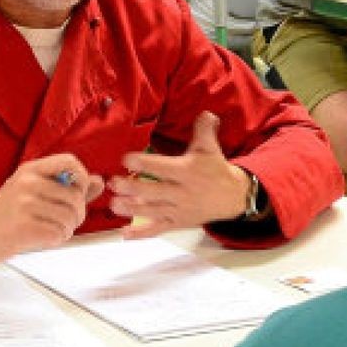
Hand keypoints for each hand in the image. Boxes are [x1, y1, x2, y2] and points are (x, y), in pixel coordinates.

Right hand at [0, 154, 103, 268]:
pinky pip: (58, 234)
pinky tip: (45, 238)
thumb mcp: (32, 189)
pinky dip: (58, 239)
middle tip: (67, 221)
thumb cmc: (6, 211)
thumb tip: (99, 181)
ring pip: (69, 217)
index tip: (78, 192)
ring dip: (68, 229)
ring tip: (54, 230)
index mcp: (31, 169)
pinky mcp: (23, 227)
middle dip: (78, 214)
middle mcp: (28, 183)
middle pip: (75, 196)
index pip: (70, 161)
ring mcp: (24, 205)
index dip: (82, 178)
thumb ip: (67, 186)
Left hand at [108, 111, 250, 238]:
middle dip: (133, 188)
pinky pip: (158, 230)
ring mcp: (178, 210)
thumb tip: (206, 112)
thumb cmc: (215, 169)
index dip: (145, 163)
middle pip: (154, 191)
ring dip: (132, 210)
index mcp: (187, 172)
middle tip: (113, 183)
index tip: (127, 158)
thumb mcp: (210, 148)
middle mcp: (182, 193)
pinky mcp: (177, 223)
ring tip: (114, 205)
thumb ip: (204, 130)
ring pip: (153, 211)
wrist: (233, 197)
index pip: (163, 167)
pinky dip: (141, 234)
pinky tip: (124, 234)